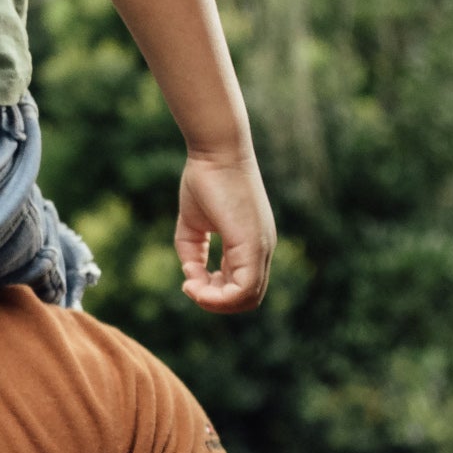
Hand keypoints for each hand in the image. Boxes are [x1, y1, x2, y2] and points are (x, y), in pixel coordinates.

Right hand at [174, 150, 273, 313]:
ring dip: (214, 301)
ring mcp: (261, 247)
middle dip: (214, 301)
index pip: (242, 286)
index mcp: (251, 244)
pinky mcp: (253, 244)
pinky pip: (244, 289)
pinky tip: (195, 283)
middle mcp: (262, 248)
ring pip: (247, 299)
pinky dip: (218, 297)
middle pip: (247, 299)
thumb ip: (193, 254)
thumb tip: (192, 278)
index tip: (190, 277)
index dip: (215, 292)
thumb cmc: (204, 179)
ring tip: (191, 285)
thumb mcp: (194, 225)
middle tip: (190, 285)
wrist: (215, 151)